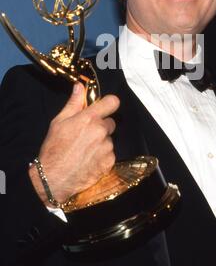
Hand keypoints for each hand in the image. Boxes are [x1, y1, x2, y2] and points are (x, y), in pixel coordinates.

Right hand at [29, 82, 119, 205]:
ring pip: (109, 139)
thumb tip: (79, 86)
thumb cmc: (53, 149)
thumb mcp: (59, 122)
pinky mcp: (109, 162)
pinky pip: (110, 154)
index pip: (113, 102)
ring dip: (101, 142)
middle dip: (101, 126)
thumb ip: (73, 103)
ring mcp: (107, 147)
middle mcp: (101, 131)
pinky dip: (102, 156)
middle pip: (110, 123)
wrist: (53, 179)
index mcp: (89, 118)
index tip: (104, 108)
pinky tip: (89, 160)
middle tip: (86, 135)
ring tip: (85, 150)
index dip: (109, 104)